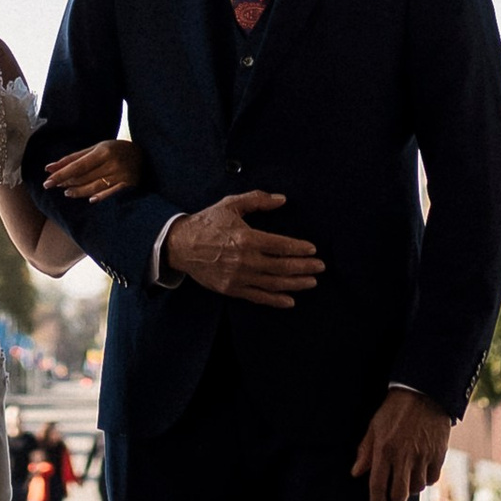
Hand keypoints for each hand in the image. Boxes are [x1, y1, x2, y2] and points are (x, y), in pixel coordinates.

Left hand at [42, 137, 143, 200]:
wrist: (144, 155)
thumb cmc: (115, 151)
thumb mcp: (96, 149)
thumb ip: (74, 158)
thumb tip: (50, 167)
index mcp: (103, 151)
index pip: (78, 165)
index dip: (61, 174)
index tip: (47, 181)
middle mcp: (112, 163)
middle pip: (85, 177)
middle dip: (67, 182)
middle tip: (53, 186)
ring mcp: (121, 175)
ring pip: (94, 187)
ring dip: (79, 191)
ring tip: (67, 193)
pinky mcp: (129, 185)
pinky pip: (111, 194)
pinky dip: (100, 197)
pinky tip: (89, 200)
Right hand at [161, 193, 322, 304]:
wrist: (180, 245)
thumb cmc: (207, 223)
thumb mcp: (231, 204)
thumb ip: (258, 200)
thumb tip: (282, 200)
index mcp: (247, 238)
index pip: (281, 245)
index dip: (299, 249)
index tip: (312, 250)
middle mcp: (245, 260)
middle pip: (282, 267)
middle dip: (304, 267)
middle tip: (320, 267)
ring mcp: (239, 277)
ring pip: (274, 284)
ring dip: (295, 284)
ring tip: (311, 282)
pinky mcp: (232, 289)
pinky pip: (258, 296)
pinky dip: (275, 300)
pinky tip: (290, 300)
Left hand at [351, 389, 451, 500]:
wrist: (424, 393)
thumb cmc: (394, 409)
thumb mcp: (374, 426)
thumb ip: (365, 451)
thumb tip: (356, 473)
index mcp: (385, 450)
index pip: (378, 486)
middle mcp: (404, 457)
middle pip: (400, 494)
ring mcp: (423, 457)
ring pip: (417, 488)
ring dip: (410, 489)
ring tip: (406, 483)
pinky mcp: (438, 455)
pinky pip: (432, 478)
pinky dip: (426, 480)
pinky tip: (421, 473)